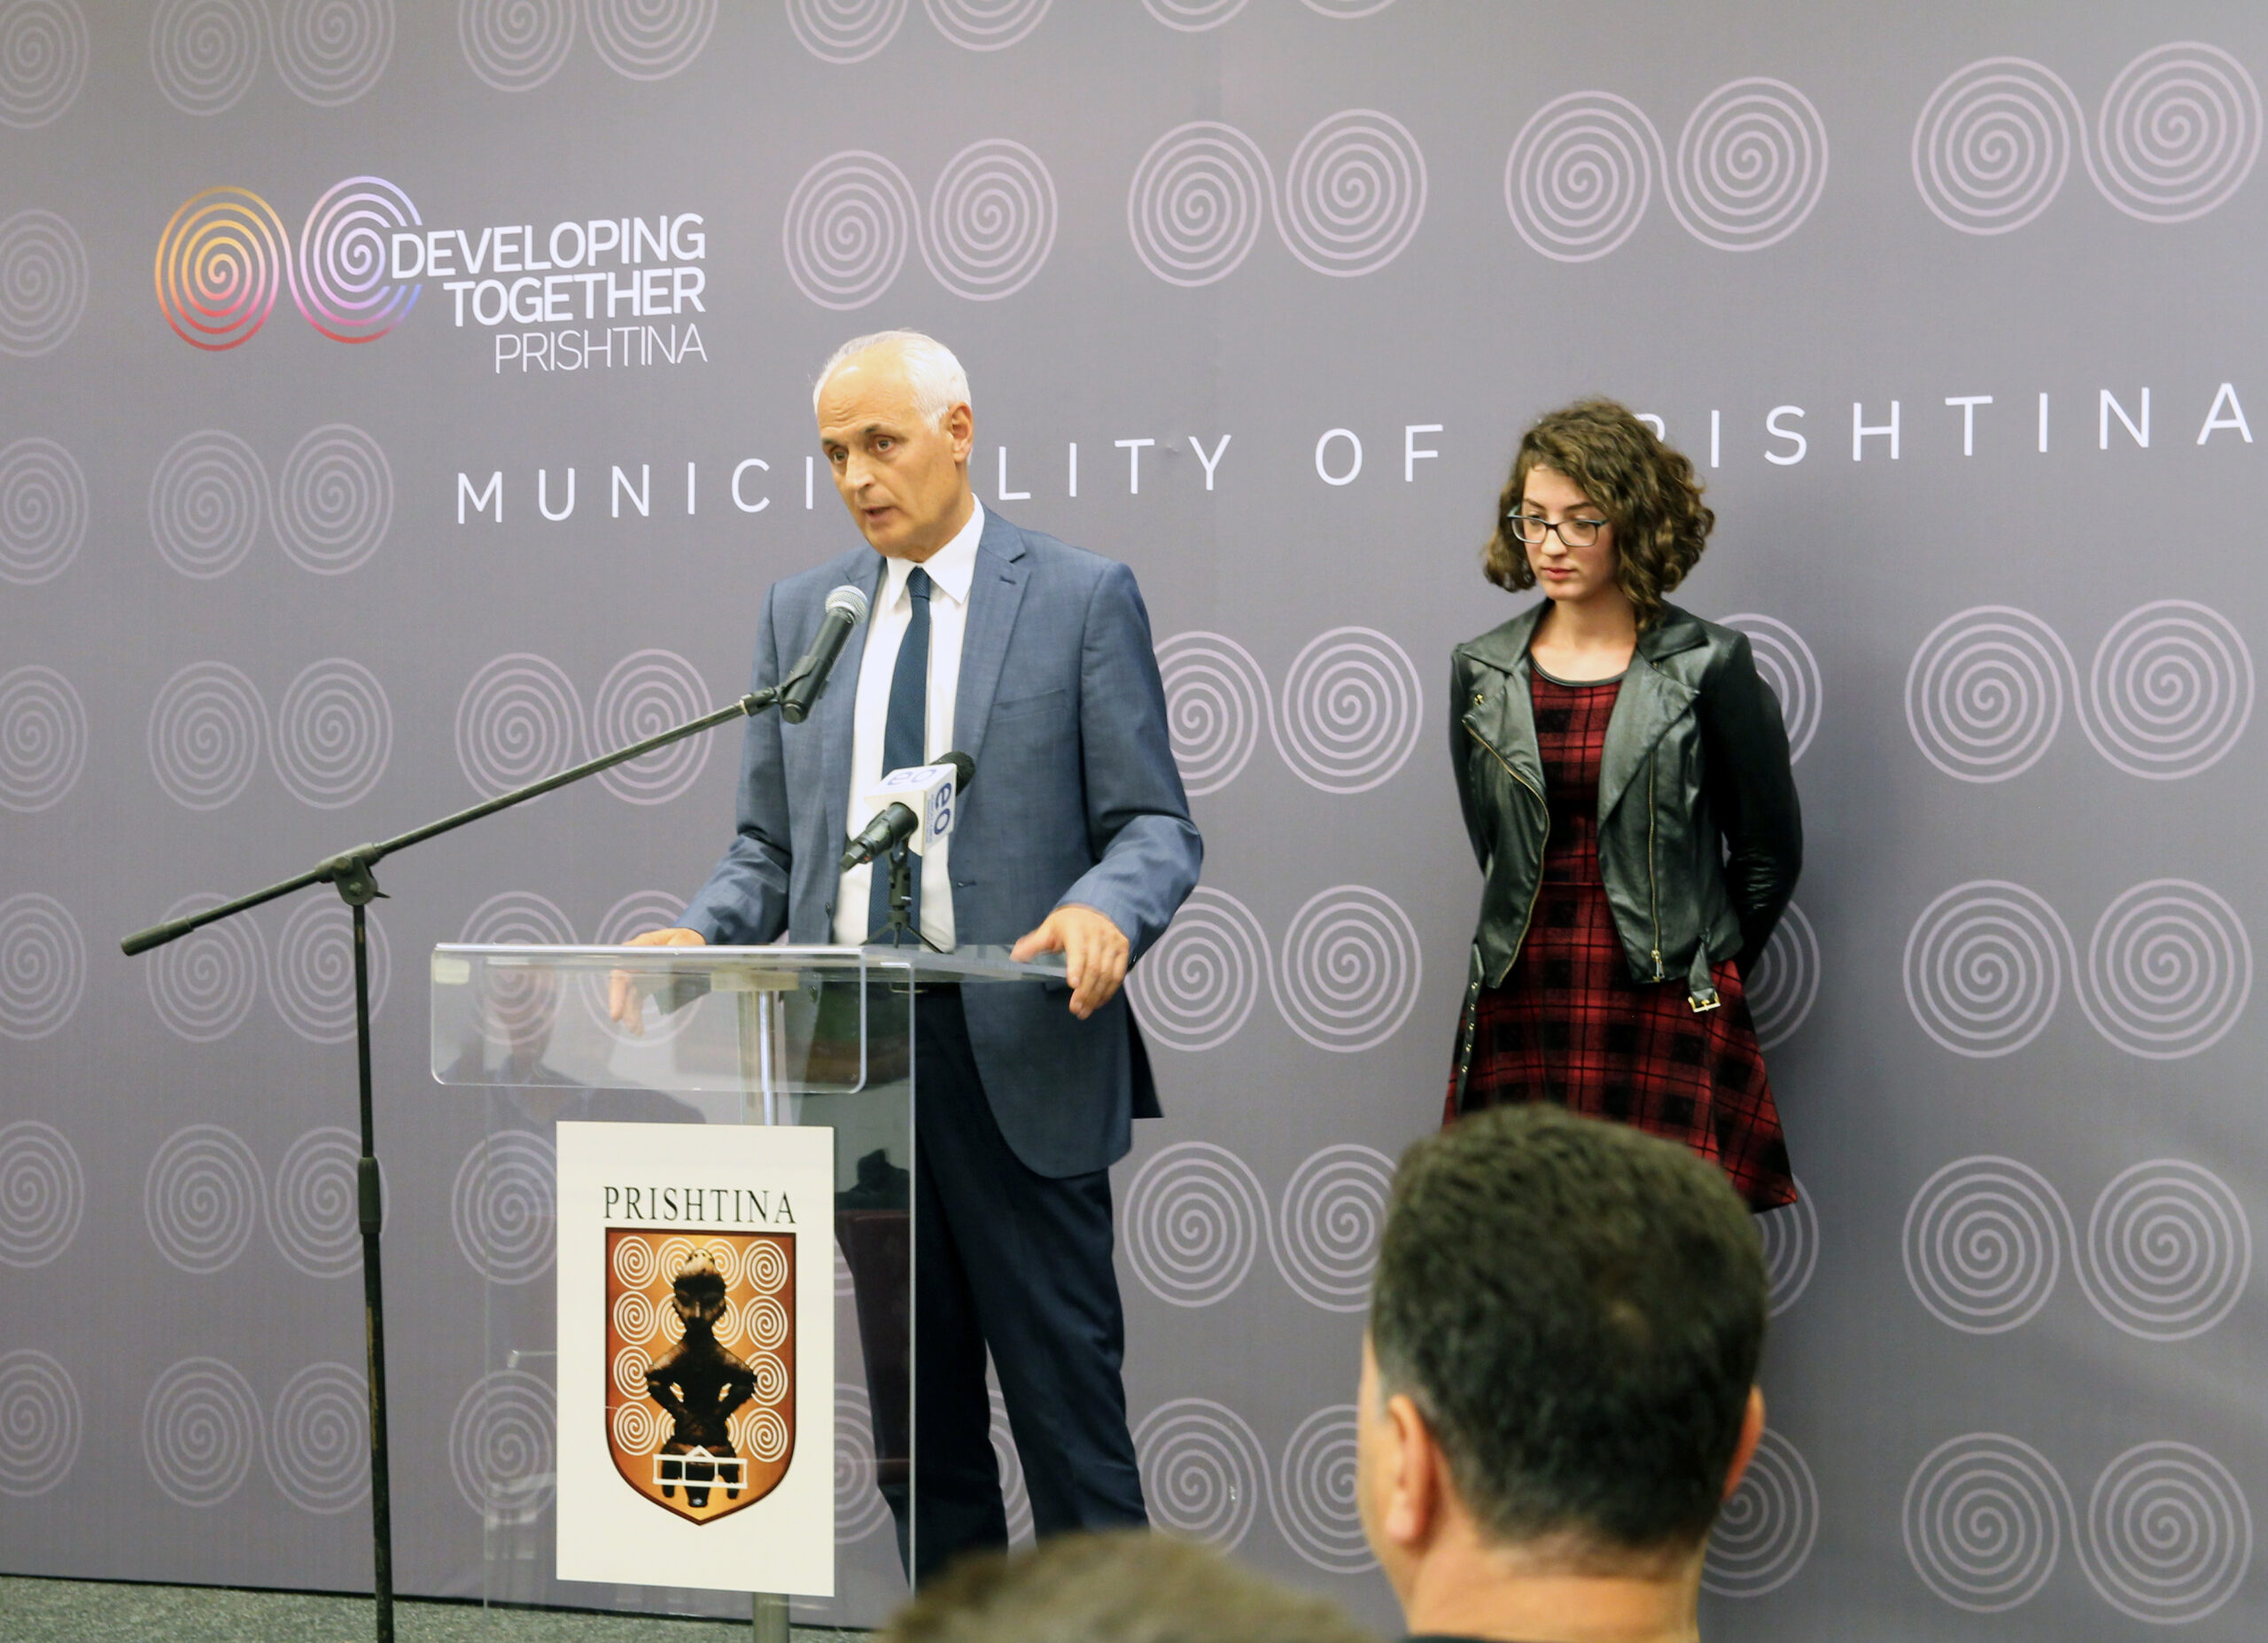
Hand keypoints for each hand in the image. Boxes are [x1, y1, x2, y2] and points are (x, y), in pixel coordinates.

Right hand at [608, 927, 705, 1034]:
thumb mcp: (684, 942)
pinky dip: (636, 1014)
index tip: (616, 1004)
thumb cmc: (685, 938)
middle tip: (620, 1020)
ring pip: (628, 996)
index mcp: (639, 948)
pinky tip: (639, 1029)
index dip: (617, 988)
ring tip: (636, 1030)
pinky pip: (636, 1000)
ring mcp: (638, 974)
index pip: (622, 968)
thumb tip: (675, 961)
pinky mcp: (644, 984)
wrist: (689, 941)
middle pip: (621, 984)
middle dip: (620, 1003)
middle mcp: (633, 962)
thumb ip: (678, 951)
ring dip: (630, 1013)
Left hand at [1011, 905, 1128, 1019]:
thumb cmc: (1069, 922)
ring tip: (1085, 1011)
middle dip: (1085, 991)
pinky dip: (1109, 991)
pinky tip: (1098, 1002)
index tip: (1072, 985)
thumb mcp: (1050, 928)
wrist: (1098, 908)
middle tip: (1076, 1009)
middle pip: (1094, 967)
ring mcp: (1112, 943)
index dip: (1076, 968)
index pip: (1079, 950)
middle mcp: (1098, 935)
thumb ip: (1034, 944)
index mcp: (1077, 929)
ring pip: (1108, 974)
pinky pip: (1118, 974)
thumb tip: (1015, 957)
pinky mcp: (1123, 949)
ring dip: (1097, 995)